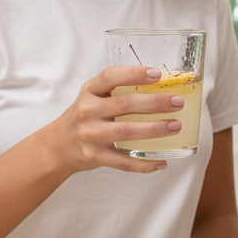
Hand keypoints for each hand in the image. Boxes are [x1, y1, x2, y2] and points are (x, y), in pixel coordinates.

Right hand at [46, 65, 184, 175]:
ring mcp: (90, 135)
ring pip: (126, 132)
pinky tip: (161, 161)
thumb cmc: (86, 117)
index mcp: (90, 91)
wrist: (59, 146)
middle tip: (178, 103)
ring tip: (176, 126)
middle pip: (125, 104)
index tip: (158, 74)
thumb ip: (118, 91)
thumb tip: (163, 87)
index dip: (134, 74)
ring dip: (154, 129)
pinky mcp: (94, 156)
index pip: (111, 77)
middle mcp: (88, 111)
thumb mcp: (94, 97)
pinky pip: (123, 162)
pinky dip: (144, 164)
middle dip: (155, 103)